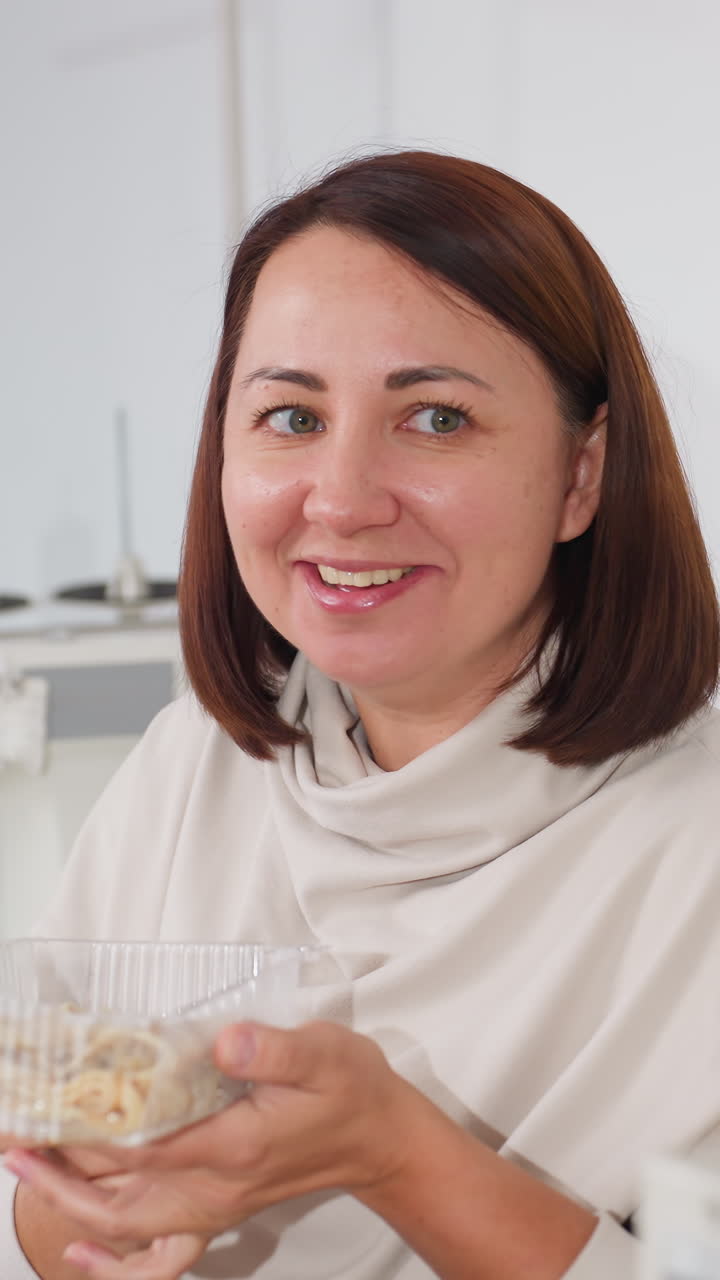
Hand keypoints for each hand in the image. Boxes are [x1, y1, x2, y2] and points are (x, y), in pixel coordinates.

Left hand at [4, 1020, 416, 1276]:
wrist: (381, 1140)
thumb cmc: (352, 1090)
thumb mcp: (324, 1053)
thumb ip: (274, 1048)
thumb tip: (223, 1040)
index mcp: (234, 1145)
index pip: (142, 1147)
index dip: (85, 1134)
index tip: (42, 1112)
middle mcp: (216, 1185)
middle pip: (119, 1197)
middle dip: (58, 1174)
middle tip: (13, 1140)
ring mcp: (215, 1202)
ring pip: (128, 1221)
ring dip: (71, 1198)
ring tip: (27, 1163)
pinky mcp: (217, 1204)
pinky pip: (153, 1242)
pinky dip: (111, 1249)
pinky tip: (82, 1246)